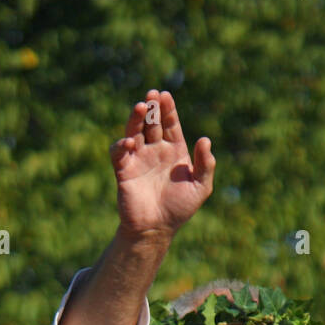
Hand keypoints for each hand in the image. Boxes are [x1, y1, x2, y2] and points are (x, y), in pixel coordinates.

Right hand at [110, 90, 215, 238]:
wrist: (156, 229)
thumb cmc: (179, 208)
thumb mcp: (200, 187)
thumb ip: (206, 165)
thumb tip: (205, 140)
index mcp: (173, 150)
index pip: (170, 123)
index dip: (168, 109)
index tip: (165, 96)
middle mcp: (154, 150)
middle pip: (151, 122)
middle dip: (152, 107)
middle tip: (152, 95)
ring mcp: (138, 159)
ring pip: (134, 131)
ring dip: (135, 118)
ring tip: (141, 106)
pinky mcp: (123, 170)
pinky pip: (119, 153)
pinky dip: (122, 145)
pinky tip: (130, 142)